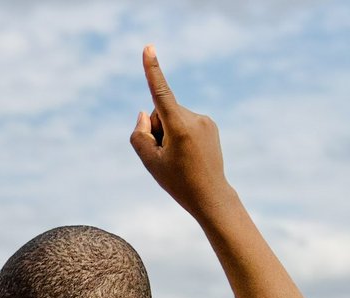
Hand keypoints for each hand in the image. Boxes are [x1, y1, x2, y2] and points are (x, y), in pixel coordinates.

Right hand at [130, 46, 231, 220]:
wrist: (211, 196)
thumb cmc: (178, 182)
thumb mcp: (150, 163)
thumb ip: (139, 135)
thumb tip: (144, 112)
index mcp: (179, 127)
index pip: (161, 93)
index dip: (152, 69)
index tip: (148, 47)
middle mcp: (194, 119)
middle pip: (161, 112)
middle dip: (157, 129)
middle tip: (164, 157)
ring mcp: (205, 121)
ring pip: (173, 117)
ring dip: (169, 133)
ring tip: (178, 159)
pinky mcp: (210, 125)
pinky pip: (185, 122)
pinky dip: (181, 135)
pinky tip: (188, 155)